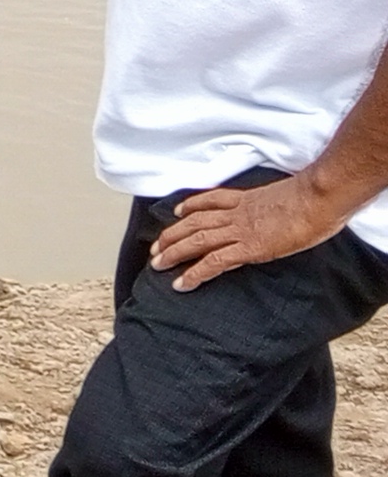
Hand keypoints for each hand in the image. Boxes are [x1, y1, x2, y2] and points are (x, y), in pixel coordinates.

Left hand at [152, 175, 356, 290]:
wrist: (321, 196)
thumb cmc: (318, 196)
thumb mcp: (293, 195)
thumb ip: (283, 203)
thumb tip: (291, 210)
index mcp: (249, 199)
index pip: (212, 201)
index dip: (191, 206)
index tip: (177, 213)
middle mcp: (238, 213)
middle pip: (195, 222)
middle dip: (172, 235)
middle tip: (155, 248)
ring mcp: (242, 230)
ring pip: (197, 240)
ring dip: (174, 252)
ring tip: (157, 264)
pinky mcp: (250, 248)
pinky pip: (214, 261)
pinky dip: (195, 273)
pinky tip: (182, 281)